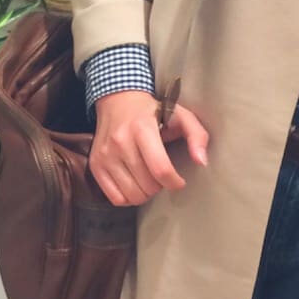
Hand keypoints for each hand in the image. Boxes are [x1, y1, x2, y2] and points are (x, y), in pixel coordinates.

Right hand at [89, 90, 208, 206]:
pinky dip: (128, 197)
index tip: (179, 181)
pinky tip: (134, 184)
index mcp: (142, 129)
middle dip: (160, 186)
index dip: (174, 182)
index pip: (160, 169)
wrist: (117, 100)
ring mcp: (105, 155)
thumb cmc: (154, 110)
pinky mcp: (96, 165)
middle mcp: (120, 142)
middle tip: (161, 175)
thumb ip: (197, 136)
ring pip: (132, 195)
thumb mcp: (182, 115)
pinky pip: (115, 198)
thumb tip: (201, 162)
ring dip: (145, 193)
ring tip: (148, 179)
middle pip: (147, 186)